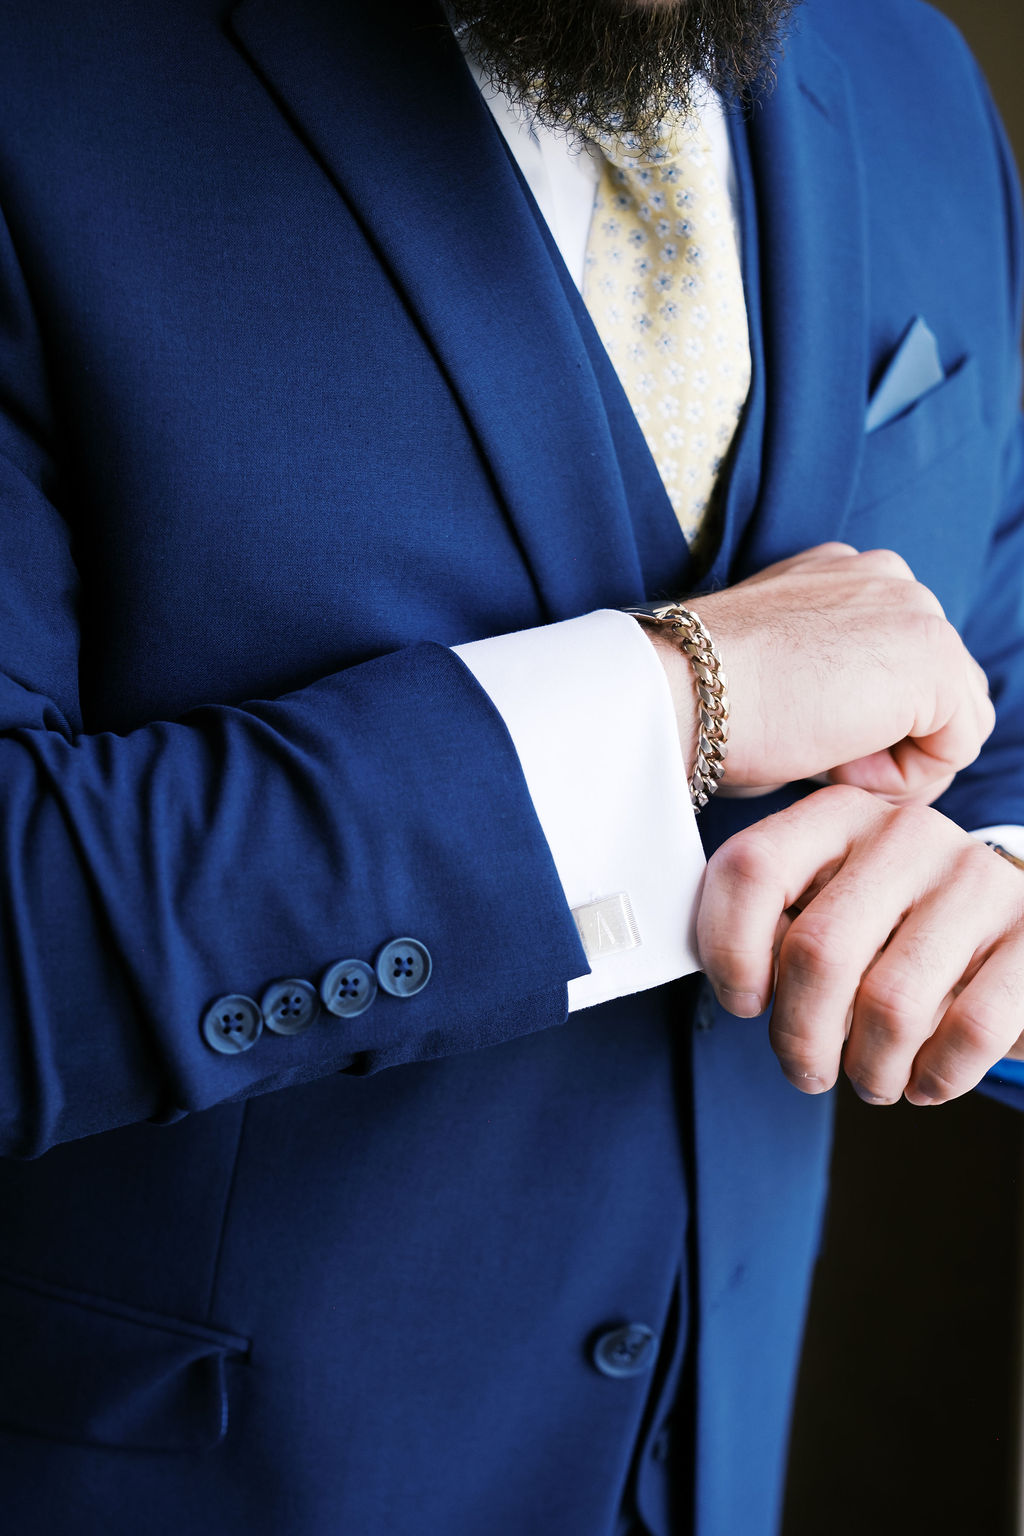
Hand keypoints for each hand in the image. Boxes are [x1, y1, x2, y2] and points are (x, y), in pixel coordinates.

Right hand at [648, 544, 993, 804]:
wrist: (679, 689)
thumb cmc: (702, 703)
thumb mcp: (777, 676)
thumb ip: (829, 680)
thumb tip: (865, 740)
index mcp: (845, 576)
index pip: (900, 667)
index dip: (863, 725)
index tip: (799, 732)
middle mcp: (888, 578)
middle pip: (939, 691)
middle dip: (888, 741)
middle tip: (811, 751)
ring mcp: (917, 611)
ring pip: (953, 721)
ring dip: (895, 760)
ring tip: (821, 755)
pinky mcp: (933, 658)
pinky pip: (956, 748)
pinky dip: (903, 779)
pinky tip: (837, 761)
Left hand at [698, 784, 1023, 1104]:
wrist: (1011, 936)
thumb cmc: (895, 935)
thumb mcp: (831, 910)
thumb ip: (779, 927)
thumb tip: (742, 984)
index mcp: (840, 816)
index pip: (752, 870)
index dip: (729, 952)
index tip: (745, 1003)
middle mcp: (908, 832)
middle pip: (817, 951)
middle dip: (800, 1035)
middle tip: (807, 1068)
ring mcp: (976, 878)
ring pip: (890, 1003)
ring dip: (869, 1068)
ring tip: (870, 1077)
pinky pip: (970, 1029)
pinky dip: (936, 1075)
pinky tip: (924, 1079)